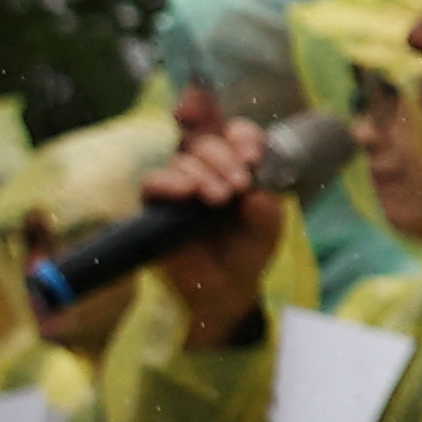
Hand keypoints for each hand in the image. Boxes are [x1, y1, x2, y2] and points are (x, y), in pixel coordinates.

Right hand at [133, 123, 281, 345]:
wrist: (228, 287)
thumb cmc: (249, 250)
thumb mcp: (269, 226)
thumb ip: (266, 205)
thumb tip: (252, 187)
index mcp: (236, 166)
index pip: (235, 134)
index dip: (244, 137)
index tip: (254, 156)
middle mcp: (206, 170)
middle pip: (207, 142)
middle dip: (225, 158)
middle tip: (239, 185)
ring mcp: (179, 185)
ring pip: (182, 160)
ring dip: (203, 173)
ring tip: (220, 198)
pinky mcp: (156, 205)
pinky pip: (153, 182)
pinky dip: (170, 181)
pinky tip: (187, 192)